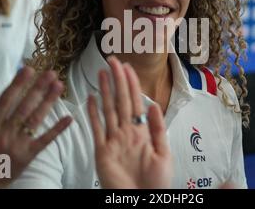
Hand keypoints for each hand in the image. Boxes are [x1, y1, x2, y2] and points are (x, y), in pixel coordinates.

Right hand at [0, 66, 71, 187]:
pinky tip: (69, 118)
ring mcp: (18, 145)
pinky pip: (45, 140)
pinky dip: (58, 129)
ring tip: (59, 86)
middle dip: (39, 88)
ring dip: (49, 102)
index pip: (6, 100)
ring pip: (36, 119)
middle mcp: (4, 133)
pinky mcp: (28, 156)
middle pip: (25, 106)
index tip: (28, 69)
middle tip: (51, 73)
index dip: (18, 84)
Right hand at [87, 56, 172, 188]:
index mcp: (142, 131)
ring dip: (105, 91)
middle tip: (112, 60)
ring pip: (108, 109)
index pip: (135, 101)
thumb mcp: (163, 154)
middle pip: (120, 100)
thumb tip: (153, 104)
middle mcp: (126, 131)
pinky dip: (92, 113)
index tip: (127, 66)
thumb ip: (158, 129)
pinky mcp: (101, 151)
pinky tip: (91, 98)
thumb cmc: (155, 182)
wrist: (141, 201)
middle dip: (117, 79)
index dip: (131, 83)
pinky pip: (96, 128)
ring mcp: (113, 139)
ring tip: (101, 73)